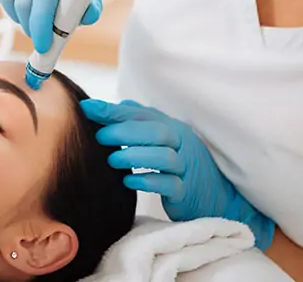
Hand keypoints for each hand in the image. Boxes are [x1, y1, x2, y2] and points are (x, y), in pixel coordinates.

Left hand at [80, 99, 275, 250]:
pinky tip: (128, 181)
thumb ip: (141, 123)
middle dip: (124, 131)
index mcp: (172, 128)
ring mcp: (186, 168)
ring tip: (112, 159)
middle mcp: (181, 144)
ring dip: (134, 156)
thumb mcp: (164, 140)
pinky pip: (170, 184)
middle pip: (156, 131)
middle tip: (99, 136)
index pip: (142, 114)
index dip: (115, 111)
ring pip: (164, 157)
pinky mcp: (186, 192)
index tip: (88, 108)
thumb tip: (116, 105)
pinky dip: (148, 181)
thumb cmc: (181, 165)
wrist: (214, 197)